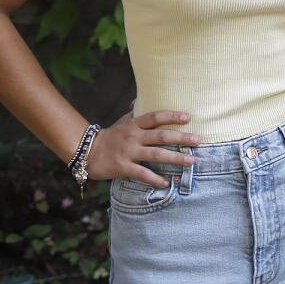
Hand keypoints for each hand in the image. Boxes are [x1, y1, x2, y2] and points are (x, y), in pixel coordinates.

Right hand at [85, 110, 199, 188]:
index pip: (155, 117)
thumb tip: (140, 100)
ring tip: (191, 161)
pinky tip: (166, 183)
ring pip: (156, 154)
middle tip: (198, 140)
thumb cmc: (109, 136)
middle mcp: (133, 136)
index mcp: (134, 124)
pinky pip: (142, 173)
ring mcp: (128, 152)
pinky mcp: (123, 167)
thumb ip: (135, 114)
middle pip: (161, 135)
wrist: (86, 152)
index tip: (188, 117)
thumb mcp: (122, 122)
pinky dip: (155, 179)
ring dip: (175, 158)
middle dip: (181, 138)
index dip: (172, 116)